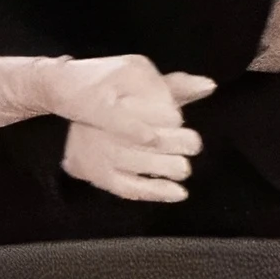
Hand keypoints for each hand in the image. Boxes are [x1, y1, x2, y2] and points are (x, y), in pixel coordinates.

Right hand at [51, 63, 218, 203]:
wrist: (70, 101)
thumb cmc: (121, 99)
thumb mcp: (145, 88)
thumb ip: (177, 88)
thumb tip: (209, 85)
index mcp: (114, 100)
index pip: (148, 113)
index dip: (169, 118)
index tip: (179, 122)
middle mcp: (102, 127)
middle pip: (148, 139)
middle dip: (175, 142)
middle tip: (191, 145)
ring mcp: (98, 152)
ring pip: (140, 163)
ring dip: (168, 166)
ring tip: (183, 167)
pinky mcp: (97, 174)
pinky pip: (130, 187)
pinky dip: (157, 191)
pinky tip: (179, 193)